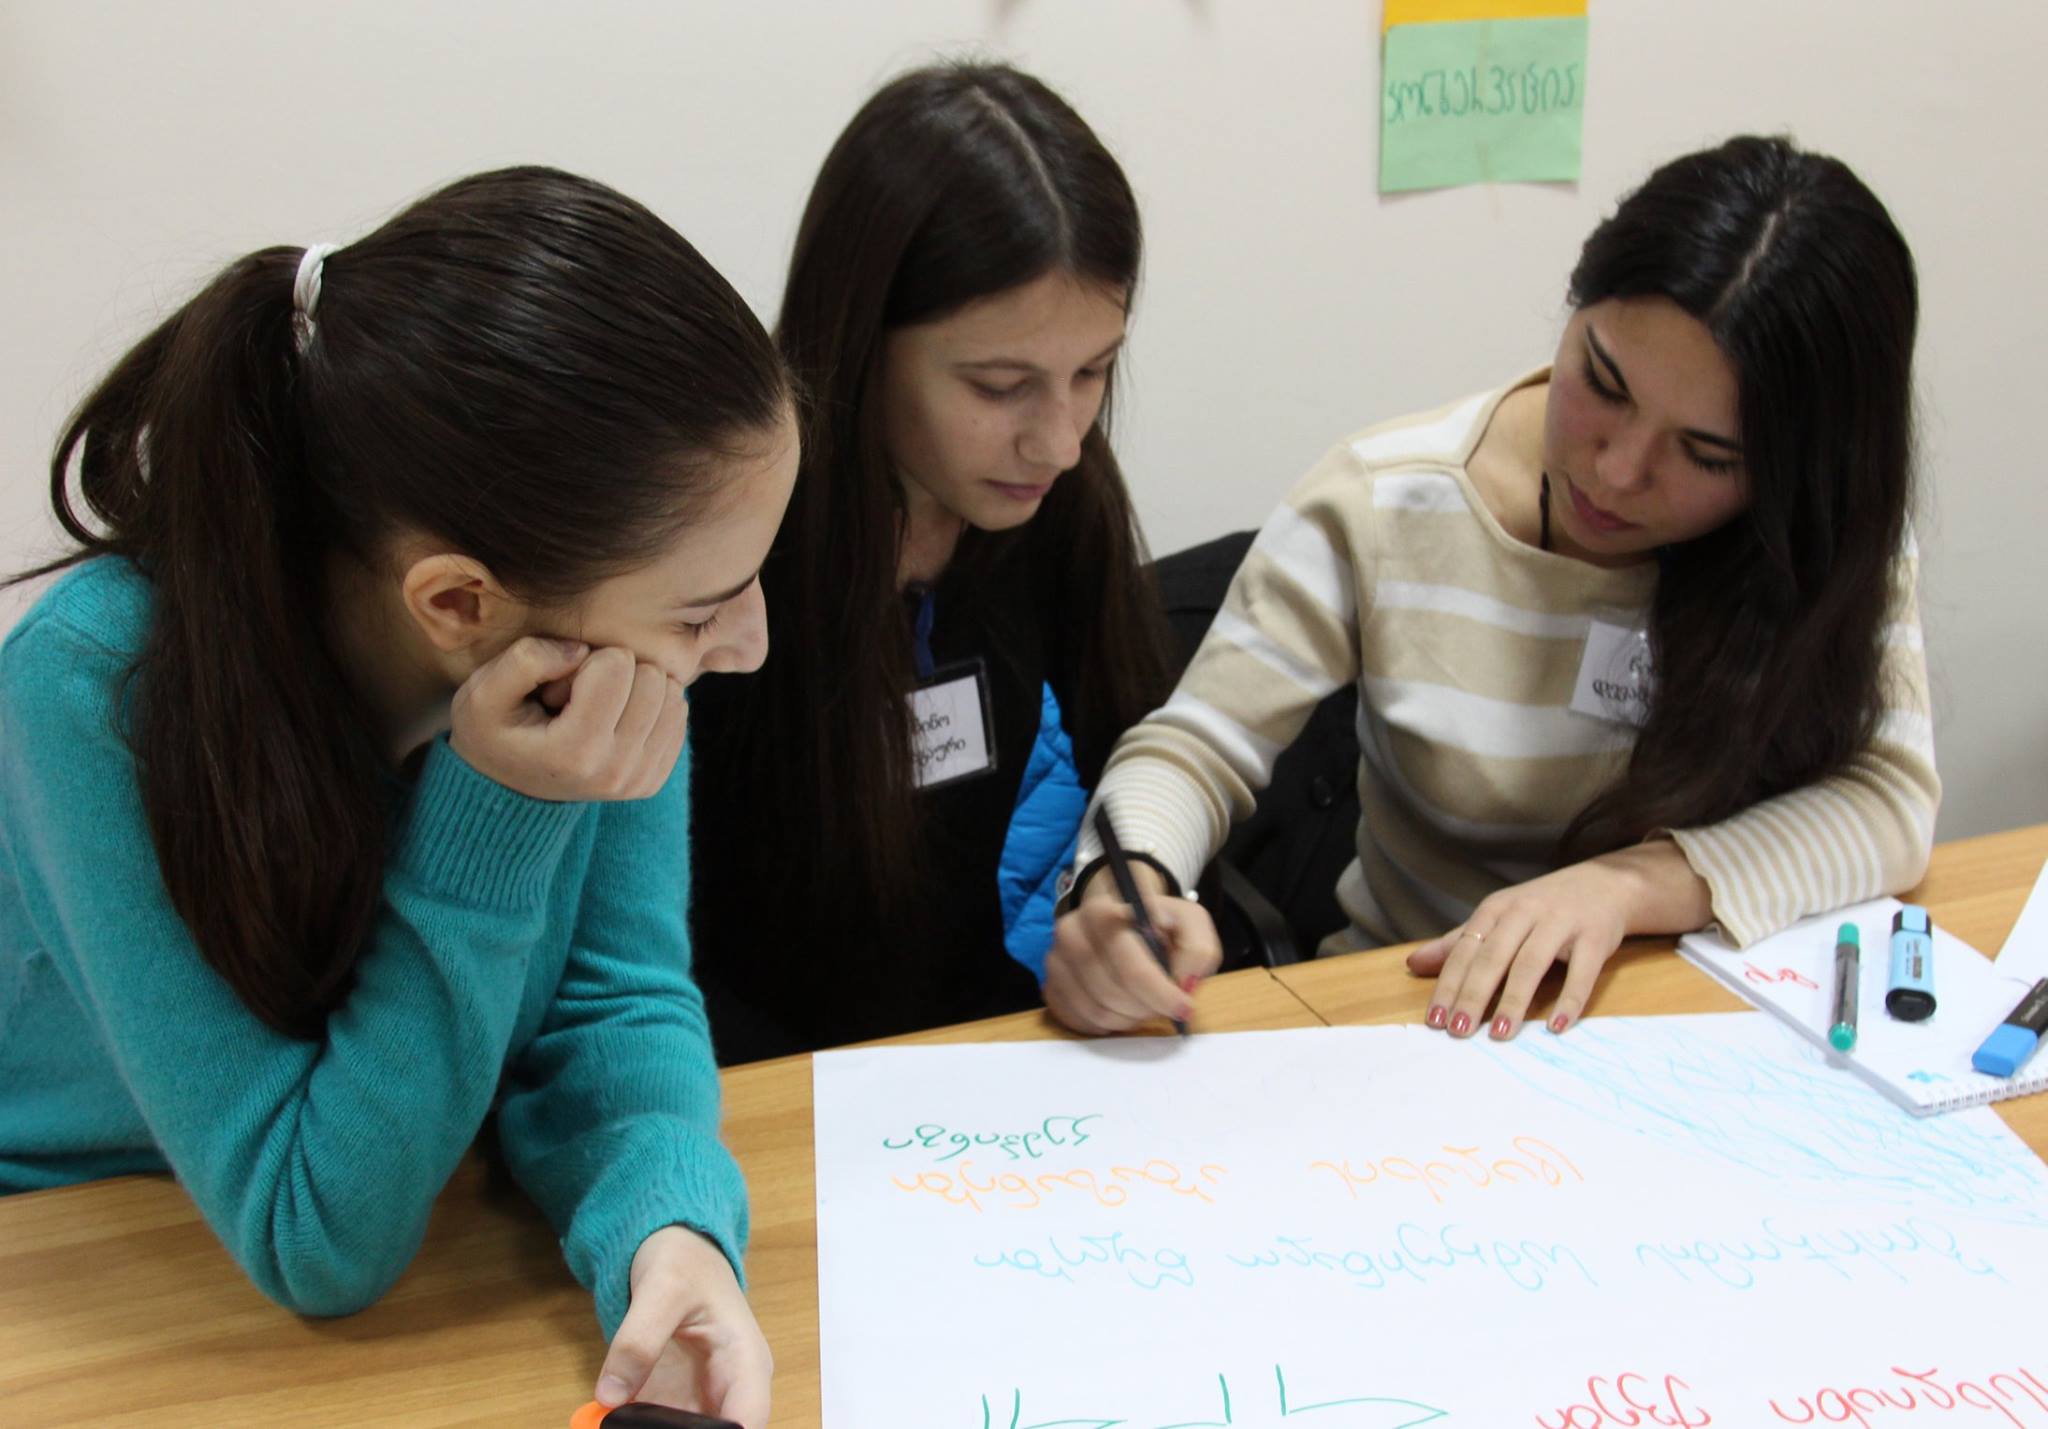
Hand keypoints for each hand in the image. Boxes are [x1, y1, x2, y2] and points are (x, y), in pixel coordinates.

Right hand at [450, 639, 687, 801]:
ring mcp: (640, 780)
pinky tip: (613, 722)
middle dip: (616, 672)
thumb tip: (581, 649)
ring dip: (636, 689)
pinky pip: (679, 715)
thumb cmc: (494, 731)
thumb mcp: (483, 692)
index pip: (618, 664)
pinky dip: (650, 707)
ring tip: (595, 710)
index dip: (587, 660)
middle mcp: (615, 771)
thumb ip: (525, 660)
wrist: (505, 786)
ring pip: (673, 694)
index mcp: (575, 751)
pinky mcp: (654, 779)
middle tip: (580, 697)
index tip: (560, 687)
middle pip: (652, 677)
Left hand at [595, 1226, 771, 1427]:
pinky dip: (633, 1423)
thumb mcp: (663, 1288)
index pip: (749, 1420)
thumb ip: (638, 1339)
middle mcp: (728, 1389)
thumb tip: (610, 1396)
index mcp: (745, 1362)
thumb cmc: (684, 1261)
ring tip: (615, 1419)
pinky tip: (608, 1417)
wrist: (674, 1252)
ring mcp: (699, 1398)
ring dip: (649, 1428)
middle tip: (628, 1422)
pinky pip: (656, 1425)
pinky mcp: (672, 1401)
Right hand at [1044, 864, 1221, 1034]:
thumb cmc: (1158, 926)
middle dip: (1147, 1008)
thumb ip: (1197, 950)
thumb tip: (1184, 982)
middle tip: (1165, 1005)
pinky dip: (1108, 1025)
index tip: (1183, 1006)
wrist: (1122, 922)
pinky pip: (1079, 1022)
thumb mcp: (1189, 924)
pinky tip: (1123, 1009)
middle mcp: (1070, 931)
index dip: (1159, 992)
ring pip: (1096, 1011)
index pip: (1129, 963)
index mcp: (1104, 910)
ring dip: (1129, 1018)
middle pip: (1112, 991)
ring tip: (1144, 1004)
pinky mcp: (1050, 986)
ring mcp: (1055, 960)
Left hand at [1405, 841, 1711, 1040]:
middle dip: (1473, 995)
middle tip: (1458, 1031)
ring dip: (1514, 1000)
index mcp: (1496, 909)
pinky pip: (1581, 972)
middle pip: (1493, 957)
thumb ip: (1458, 943)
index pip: (1465, 950)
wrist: (1606, 884)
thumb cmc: (1542, 908)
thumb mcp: (1497, 917)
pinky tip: (1556, 1026)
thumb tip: (1412, 964)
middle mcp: (1525, 912)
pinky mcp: (1594, 937)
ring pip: (1532, 964)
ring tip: (1499, 1033)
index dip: (1448, 984)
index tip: (1434, 1019)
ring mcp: (1561, 923)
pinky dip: (1570, 1000)